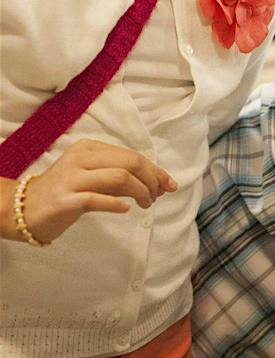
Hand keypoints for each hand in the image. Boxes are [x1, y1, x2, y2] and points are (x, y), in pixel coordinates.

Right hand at [4, 139, 176, 243]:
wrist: (22, 208)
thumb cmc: (64, 192)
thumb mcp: (92, 176)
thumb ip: (119, 175)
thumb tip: (156, 182)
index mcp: (88, 148)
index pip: (131, 155)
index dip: (155, 171)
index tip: (169, 185)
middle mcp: (80, 159)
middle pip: (130, 163)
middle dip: (152, 180)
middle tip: (158, 196)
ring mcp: (71, 178)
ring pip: (119, 178)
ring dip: (141, 192)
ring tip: (146, 204)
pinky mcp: (65, 200)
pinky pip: (98, 199)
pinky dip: (117, 204)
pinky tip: (126, 209)